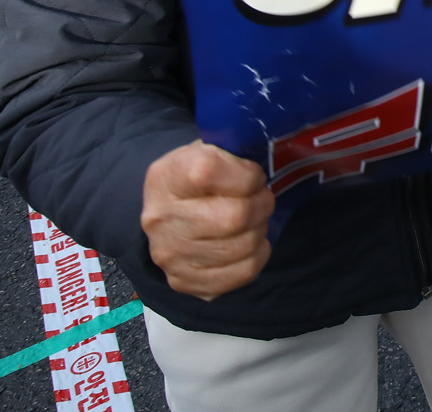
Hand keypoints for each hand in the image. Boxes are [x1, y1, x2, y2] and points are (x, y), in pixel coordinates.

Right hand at [140, 141, 274, 300]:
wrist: (165, 211)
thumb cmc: (195, 176)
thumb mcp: (206, 151)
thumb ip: (232, 153)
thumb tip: (270, 161)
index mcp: (165, 177)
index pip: (208, 172)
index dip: (246, 174)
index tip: (254, 175)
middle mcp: (161, 218)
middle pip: (234, 217)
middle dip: (262, 204)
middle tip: (263, 198)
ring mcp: (170, 254)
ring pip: (243, 247)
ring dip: (260, 230)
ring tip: (255, 219)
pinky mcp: (185, 280)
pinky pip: (242, 272)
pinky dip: (258, 255)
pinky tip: (250, 242)